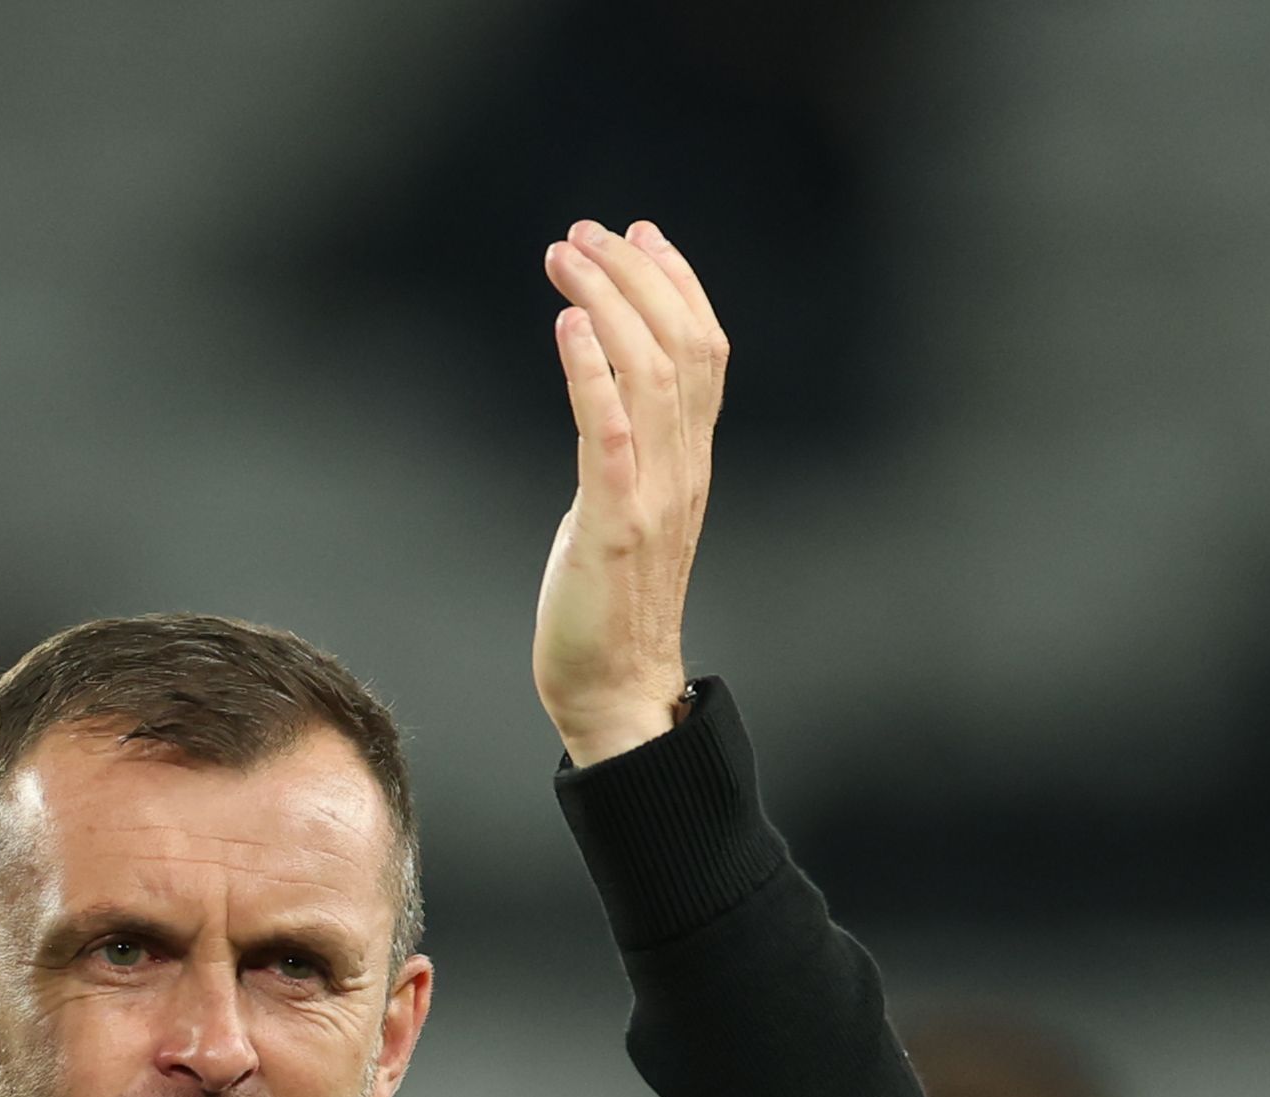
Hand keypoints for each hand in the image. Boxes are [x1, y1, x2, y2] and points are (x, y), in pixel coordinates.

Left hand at [533, 220, 725, 765]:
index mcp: (689, 462)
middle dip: (635, 275)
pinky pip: (611, 434)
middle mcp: (683, 470)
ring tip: (565, 257)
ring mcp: (653, 498)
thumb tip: (600, 381)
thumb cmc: (608, 603)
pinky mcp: (614, 528)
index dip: (676, 282)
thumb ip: (626, 445)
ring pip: (652, 375)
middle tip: (582, 233)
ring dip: (608, 303)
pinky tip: (566, 325)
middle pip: (683, 346)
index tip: (638, 232)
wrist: (615, 691)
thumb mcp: (624, 505)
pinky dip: (591, 371)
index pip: (704, 350)